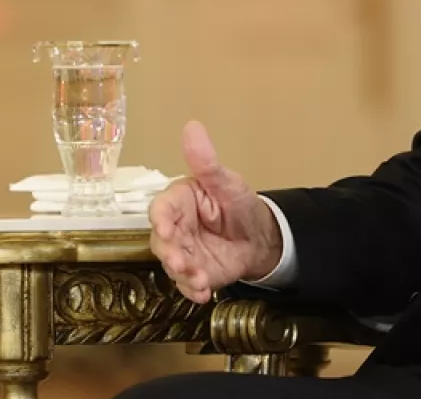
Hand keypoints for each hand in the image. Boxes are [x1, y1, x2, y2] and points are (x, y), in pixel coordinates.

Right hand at [149, 120, 283, 303]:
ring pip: (172, 265)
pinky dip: (193, 291)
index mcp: (180, 201)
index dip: (161, 218)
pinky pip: (187, 285)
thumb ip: (206, 162)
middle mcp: (176, 228)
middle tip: (181, 262)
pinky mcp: (194, 273)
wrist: (259, 237)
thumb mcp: (227, 182)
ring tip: (200, 281)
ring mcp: (184, 252)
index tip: (165, 228)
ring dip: (183, 275)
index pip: (162, 208)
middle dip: (170, 253)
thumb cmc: (239, 204)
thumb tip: (192, 127)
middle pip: (162, 241)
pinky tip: (203, 294)